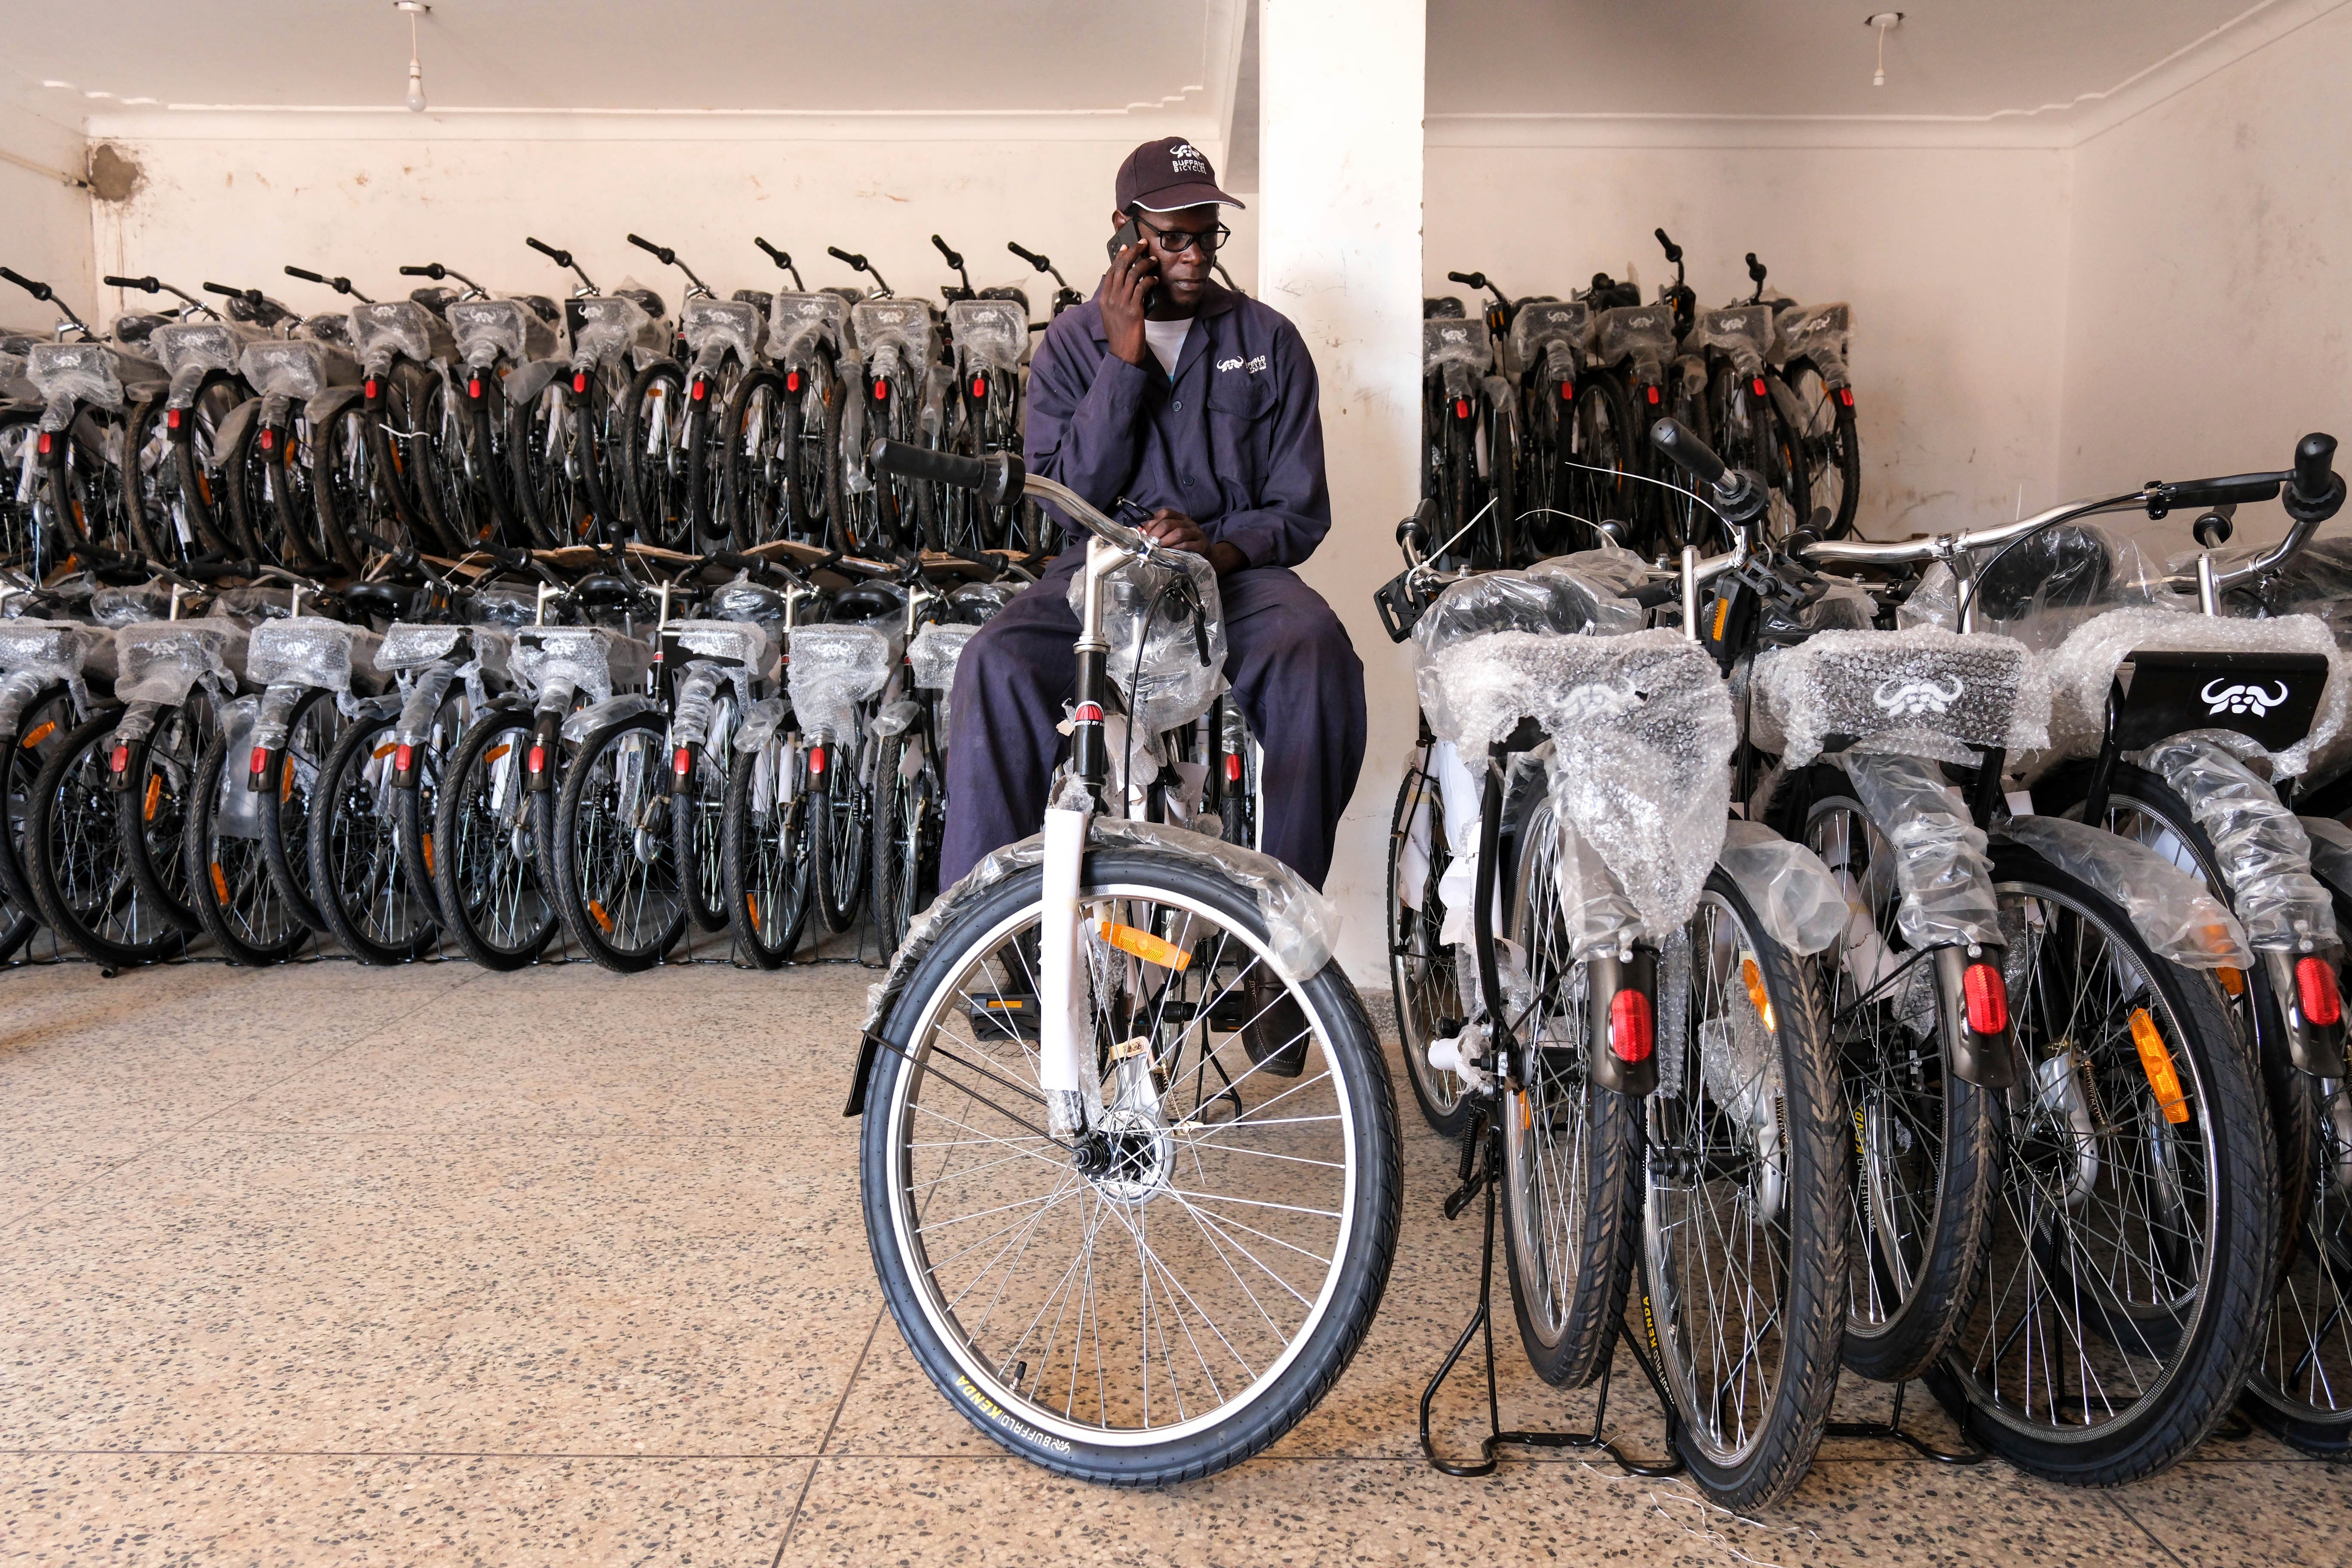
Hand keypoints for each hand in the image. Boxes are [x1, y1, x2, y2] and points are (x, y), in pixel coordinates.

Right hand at [1101, 241, 1158, 366]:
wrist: (1122, 352)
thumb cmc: (1120, 335)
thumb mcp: (1112, 315)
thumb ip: (1116, 300)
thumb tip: (1125, 286)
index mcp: (1104, 299)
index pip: (1111, 271)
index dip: (1119, 257)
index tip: (1126, 247)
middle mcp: (1111, 298)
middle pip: (1121, 267)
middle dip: (1132, 252)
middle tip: (1142, 244)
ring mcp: (1121, 303)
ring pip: (1132, 274)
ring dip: (1144, 264)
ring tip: (1152, 260)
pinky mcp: (1133, 309)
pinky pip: (1142, 287)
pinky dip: (1149, 280)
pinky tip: (1155, 279)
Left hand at [1140, 508, 1205, 552]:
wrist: (1207, 555)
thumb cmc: (1186, 544)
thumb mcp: (1172, 534)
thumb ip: (1157, 531)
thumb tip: (1139, 530)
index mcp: (1180, 517)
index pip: (1165, 512)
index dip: (1153, 521)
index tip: (1144, 532)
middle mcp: (1188, 522)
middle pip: (1169, 523)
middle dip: (1156, 533)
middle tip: (1149, 543)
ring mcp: (1196, 533)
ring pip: (1179, 533)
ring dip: (1166, 541)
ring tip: (1158, 548)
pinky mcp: (1202, 544)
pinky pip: (1188, 544)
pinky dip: (1177, 548)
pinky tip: (1171, 553)